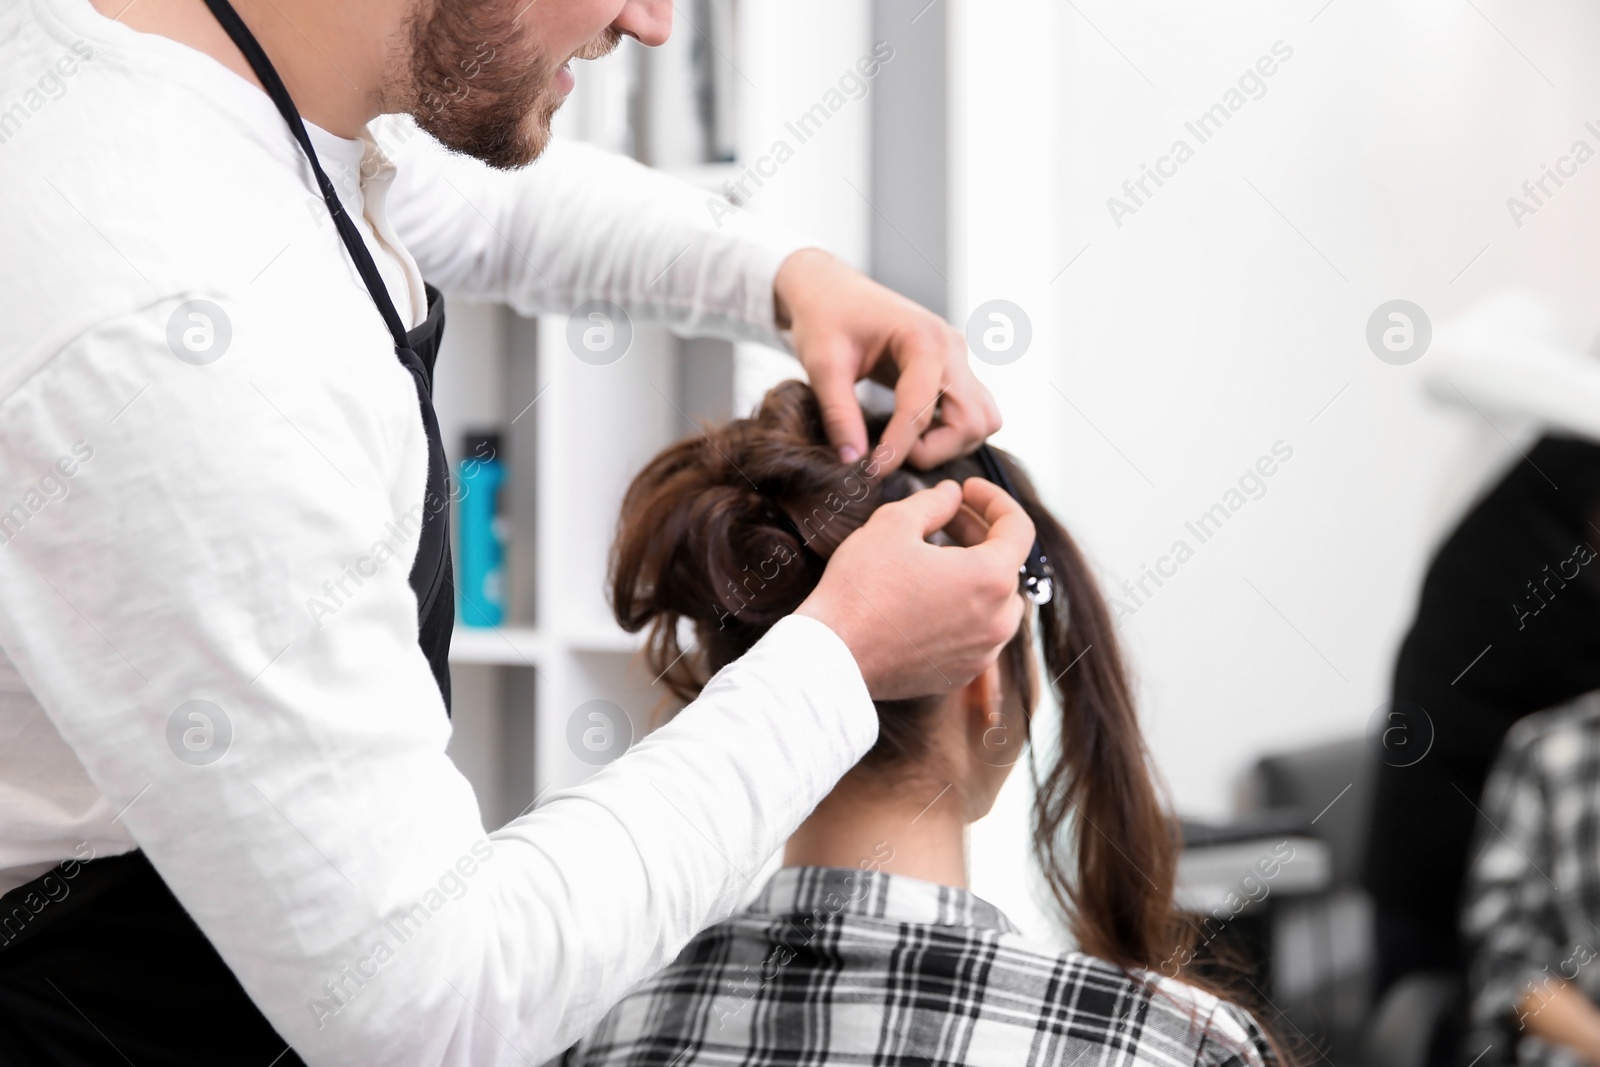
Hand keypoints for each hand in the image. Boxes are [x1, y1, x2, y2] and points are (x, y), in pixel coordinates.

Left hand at [773, 248, 1000, 471]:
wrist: (830, 290)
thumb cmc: (825, 318)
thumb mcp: (822, 365)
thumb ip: (839, 414)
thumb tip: (853, 462)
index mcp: (924, 338)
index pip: (922, 410)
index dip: (897, 449)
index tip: (870, 472)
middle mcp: (952, 347)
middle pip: (971, 420)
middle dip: (934, 450)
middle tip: (890, 456)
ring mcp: (959, 358)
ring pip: (982, 420)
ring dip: (949, 444)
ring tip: (903, 444)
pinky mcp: (956, 370)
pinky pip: (974, 412)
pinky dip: (952, 433)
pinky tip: (914, 434)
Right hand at [795, 478, 1033, 699]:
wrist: (833, 656)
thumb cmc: (862, 589)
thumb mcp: (893, 524)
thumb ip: (933, 502)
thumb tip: (952, 495)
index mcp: (990, 579)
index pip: (1018, 528)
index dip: (994, 500)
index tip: (967, 490)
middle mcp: (998, 621)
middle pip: (1006, 565)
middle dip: (980, 533)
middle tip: (947, 516)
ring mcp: (981, 653)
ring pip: (995, 603)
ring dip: (974, 573)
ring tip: (937, 556)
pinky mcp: (959, 674)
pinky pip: (975, 634)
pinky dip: (962, 609)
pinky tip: (928, 596)